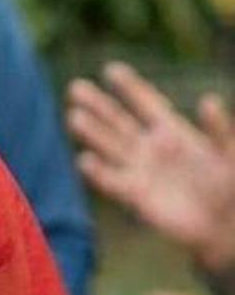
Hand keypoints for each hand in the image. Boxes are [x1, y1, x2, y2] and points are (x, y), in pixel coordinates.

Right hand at [67, 63, 234, 271]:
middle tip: (75, 88)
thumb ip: (218, 129)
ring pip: (110, 147)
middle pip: (118, 121)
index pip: (146, 103)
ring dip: (92, 133)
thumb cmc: (229, 186)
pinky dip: (98, 172)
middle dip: (98, 105)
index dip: (129, 87)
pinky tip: (84, 160)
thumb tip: (208, 100)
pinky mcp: (135, 196)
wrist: (221, 224)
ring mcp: (140, 170)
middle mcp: (150, 147)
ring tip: (74, 117)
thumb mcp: (228, 153)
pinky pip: (112, 181)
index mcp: (172, 130)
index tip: (110, 70)